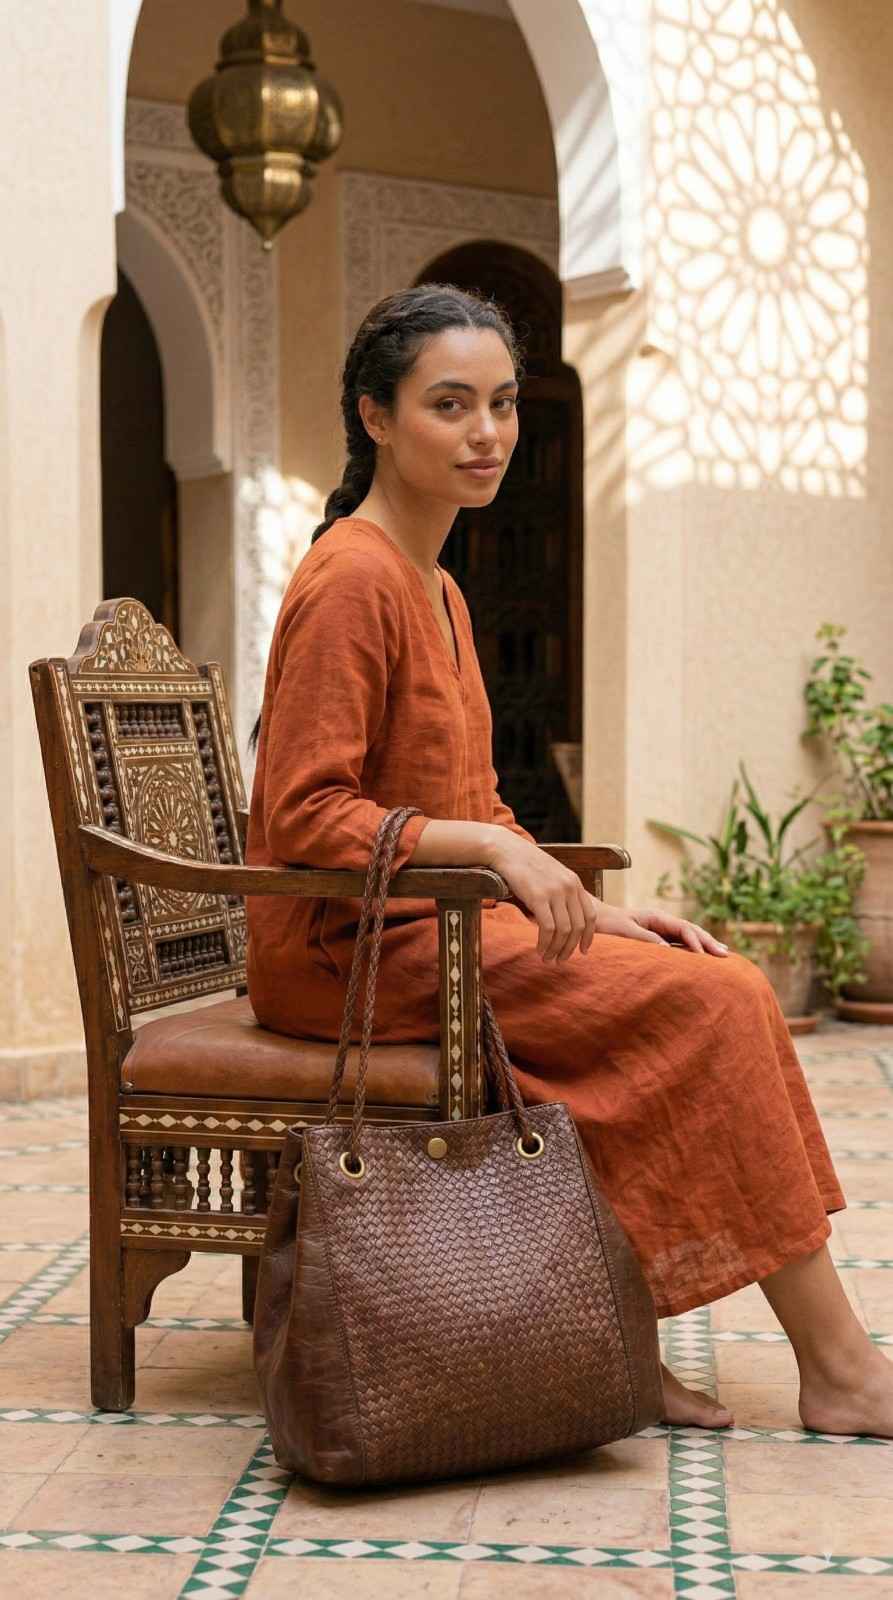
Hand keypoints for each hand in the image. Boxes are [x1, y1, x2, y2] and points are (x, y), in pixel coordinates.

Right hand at [485, 833, 729, 962]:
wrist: (505, 851)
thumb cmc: (523, 869)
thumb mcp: (548, 881)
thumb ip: (560, 897)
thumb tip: (561, 920)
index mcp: (575, 885)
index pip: (589, 918)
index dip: (586, 938)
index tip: (579, 952)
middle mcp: (571, 887)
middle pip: (579, 928)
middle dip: (570, 949)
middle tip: (559, 962)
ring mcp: (557, 891)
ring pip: (565, 931)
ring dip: (557, 950)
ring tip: (548, 960)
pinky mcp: (541, 896)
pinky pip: (549, 928)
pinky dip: (546, 944)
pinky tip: (539, 951)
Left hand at [600, 905, 729, 956]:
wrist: (593, 921)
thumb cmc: (606, 925)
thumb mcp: (625, 932)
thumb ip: (645, 938)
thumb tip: (668, 948)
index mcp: (656, 916)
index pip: (682, 927)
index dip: (695, 941)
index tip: (703, 955)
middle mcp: (662, 921)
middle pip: (691, 930)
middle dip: (708, 941)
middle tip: (725, 953)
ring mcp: (661, 929)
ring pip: (688, 936)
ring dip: (705, 944)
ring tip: (722, 952)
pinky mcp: (657, 938)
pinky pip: (679, 943)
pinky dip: (693, 948)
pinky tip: (703, 956)